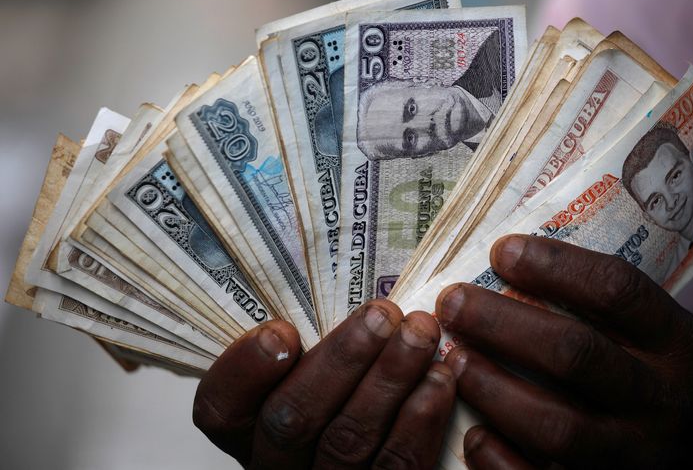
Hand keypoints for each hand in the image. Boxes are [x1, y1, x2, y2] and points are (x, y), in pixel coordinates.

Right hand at [193, 300, 455, 468]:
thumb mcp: (311, 367)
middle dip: (341, 360)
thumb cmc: (348, 389)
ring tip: (420, 332)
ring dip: (388, 379)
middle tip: (383, 314)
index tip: (283, 330)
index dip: (245, 370)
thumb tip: (330, 274)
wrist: (383, 450)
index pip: (220, 409)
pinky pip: (396, 465)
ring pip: (347, 441)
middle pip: (291, 420)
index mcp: (250, 430)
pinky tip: (439, 378)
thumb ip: (308, 341)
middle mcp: (278, 465)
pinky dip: (420, 418)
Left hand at [436, 234, 692, 469]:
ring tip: (454, 360)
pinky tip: (475, 434)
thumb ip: (611, 308)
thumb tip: (514, 259)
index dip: (554, 266)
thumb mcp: (669, 335)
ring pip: (557, 426)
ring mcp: (639, 457)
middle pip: (575, 355)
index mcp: (682, 345)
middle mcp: (664, 401)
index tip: (502, 250)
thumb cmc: (673, 380)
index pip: (618, 292)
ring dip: (494, 389)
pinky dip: (502, 460)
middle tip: (452, 302)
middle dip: (502, 324)